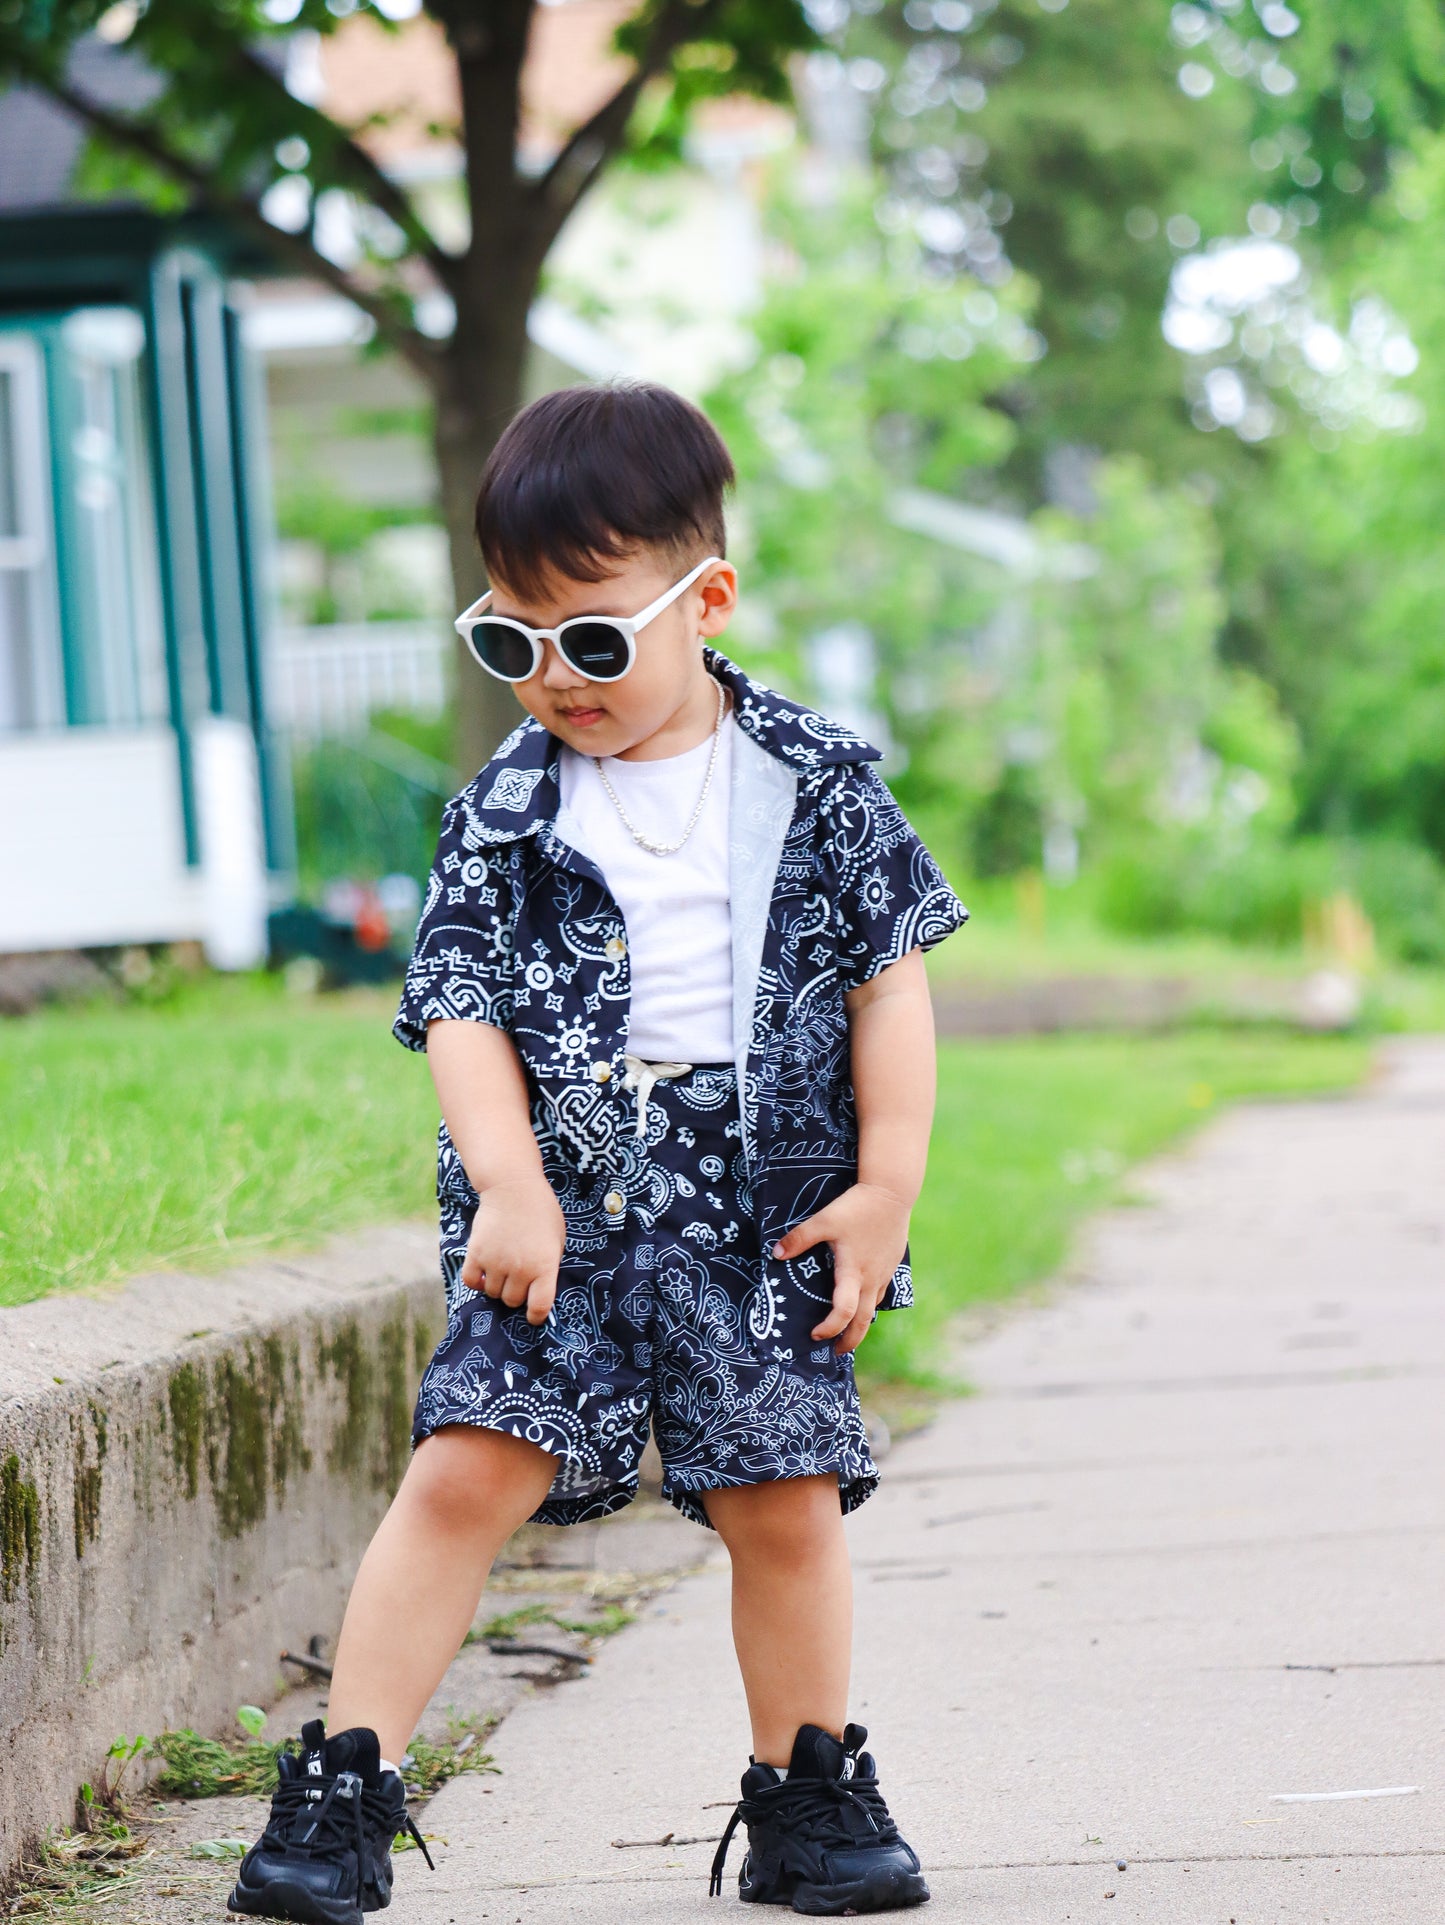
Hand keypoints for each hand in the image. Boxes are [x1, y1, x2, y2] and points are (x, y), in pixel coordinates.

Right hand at [460, 1176, 566, 1326]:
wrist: (513, 1187)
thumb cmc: (541, 1211)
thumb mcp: (557, 1239)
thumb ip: (549, 1265)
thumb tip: (540, 1290)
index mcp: (544, 1265)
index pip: (540, 1306)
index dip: (536, 1316)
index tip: (534, 1315)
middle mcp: (520, 1268)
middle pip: (513, 1301)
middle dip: (517, 1295)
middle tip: (519, 1279)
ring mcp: (496, 1262)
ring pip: (493, 1293)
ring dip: (497, 1286)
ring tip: (503, 1268)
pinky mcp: (476, 1253)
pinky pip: (471, 1281)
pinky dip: (476, 1281)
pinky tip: (484, 1271)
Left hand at [771, 1183, 911, 1354]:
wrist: (892, 1192)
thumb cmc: (857, 1207)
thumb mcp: (824, 1220)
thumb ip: (799, 1238)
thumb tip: (776, 1254)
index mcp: (854, 1272)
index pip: (843, 1312)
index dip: (830, 1328)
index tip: (815, 1335)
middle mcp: (871, 1278)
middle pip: (863, 1321)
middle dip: (850, 1340)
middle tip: (837, 1351)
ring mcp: (884, 1272)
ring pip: (874, 1307)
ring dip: (861, 1323)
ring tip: (849, 1331)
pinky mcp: (892, 1263)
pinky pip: (881, 1291)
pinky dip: (871, 1302)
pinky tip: (864, 1298)